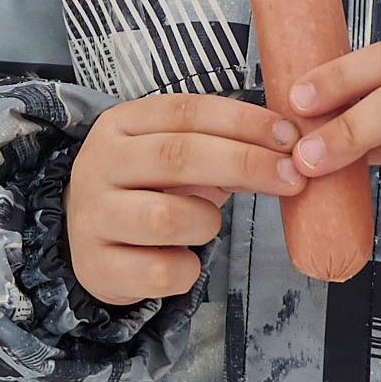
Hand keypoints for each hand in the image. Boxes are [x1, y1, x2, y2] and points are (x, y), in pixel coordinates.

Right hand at [64, 93, 302, 306]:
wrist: (88, 241)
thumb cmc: (148, 190)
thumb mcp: (177, 159)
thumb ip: (225, 150)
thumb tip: (287, 153)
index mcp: (120, 124)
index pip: (186, 110)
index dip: (242, 121)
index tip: (288, 136)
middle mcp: (99, 164)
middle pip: (177, 155)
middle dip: (244, 163)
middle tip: (292, 176)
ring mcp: (92, 216)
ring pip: (167, 218)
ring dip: (205, 222)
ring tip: (204, 224)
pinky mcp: (96, 266)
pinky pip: (161, 271)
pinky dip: (187, 269)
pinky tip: (181, 260)